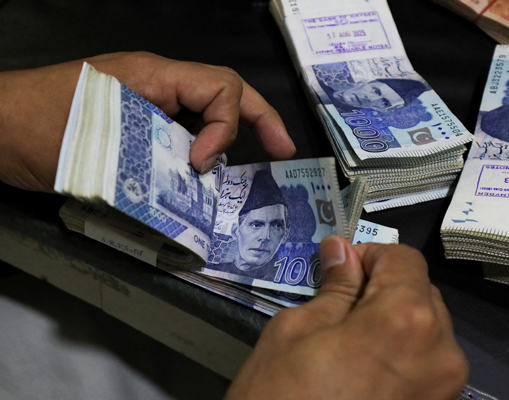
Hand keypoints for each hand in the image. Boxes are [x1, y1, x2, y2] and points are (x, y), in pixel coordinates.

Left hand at [0, 51, 294, 191]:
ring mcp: (144, 104)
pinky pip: (178, 134)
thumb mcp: (100, 140)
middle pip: (223, 92)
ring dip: (226, 142)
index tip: (203, 164)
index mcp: (152, 76)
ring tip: (238, 178)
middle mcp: (155, 86)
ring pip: (203, 114)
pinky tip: (197, 183)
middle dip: (259, 119)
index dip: (226, 126)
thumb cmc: (33, 129)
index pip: (220, 87)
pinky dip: (195, 156)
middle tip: (283, 150)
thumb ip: (158, 154)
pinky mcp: (132, 126)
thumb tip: (200, 176)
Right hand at [226, 236, 467, 399]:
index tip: (339, 271)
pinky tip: (364, 374)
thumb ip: (334, 288)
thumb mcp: (295, 333)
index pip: (404, 259)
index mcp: (408, 319)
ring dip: (393, 324)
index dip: (369, 256)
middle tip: (338, 309)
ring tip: (349, 347)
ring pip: (427, 331)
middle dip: (383, 291)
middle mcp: (443, 352)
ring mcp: (446, 390)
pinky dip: (401, 357)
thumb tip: (342, 251)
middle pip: (421, 294)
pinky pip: (426, 366)